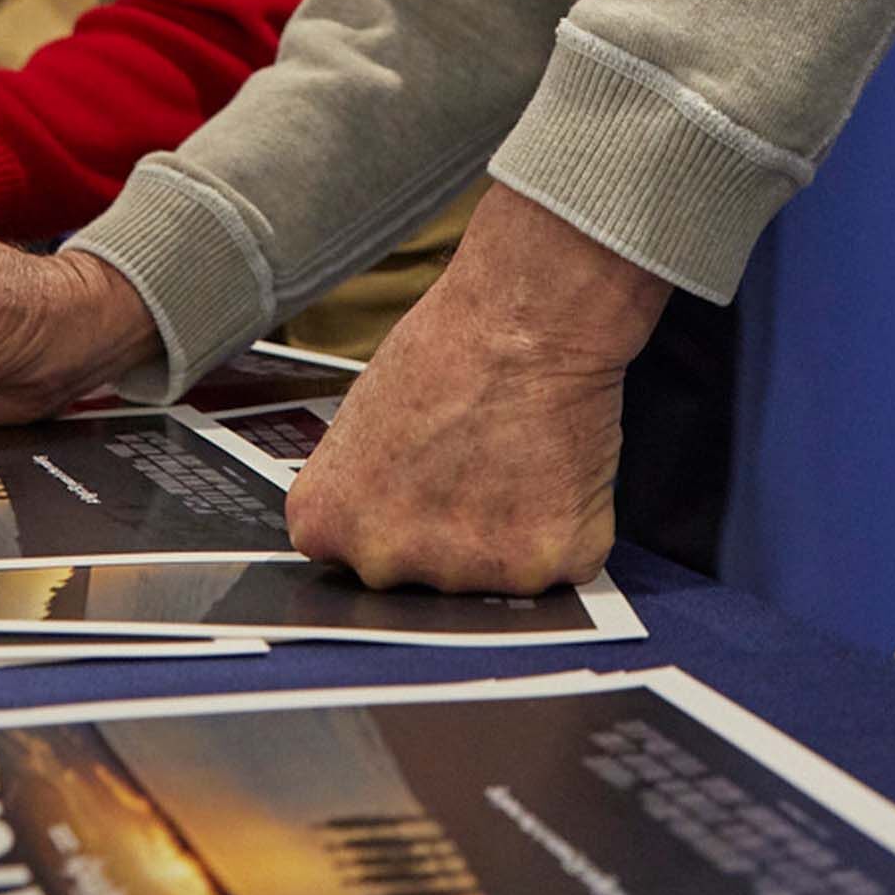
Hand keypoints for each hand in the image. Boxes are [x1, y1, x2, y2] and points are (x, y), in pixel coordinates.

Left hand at [284, 194, 660, 592]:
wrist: (527, 319)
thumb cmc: (447, 347)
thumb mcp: (360, 422)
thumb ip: (361, 490)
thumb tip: (384, 516)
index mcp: (327, 525)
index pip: (355, 552)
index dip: (397, 514)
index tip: (420, 482)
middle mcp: (385, 561)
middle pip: (421, 574)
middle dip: (450, 532)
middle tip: (475, 464)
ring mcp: (465, 571)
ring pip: (492, 575)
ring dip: (510, 532)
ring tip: (517, 457)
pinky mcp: (544, 565)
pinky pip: (559, 565)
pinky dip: (567, 526)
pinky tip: (556, 468)